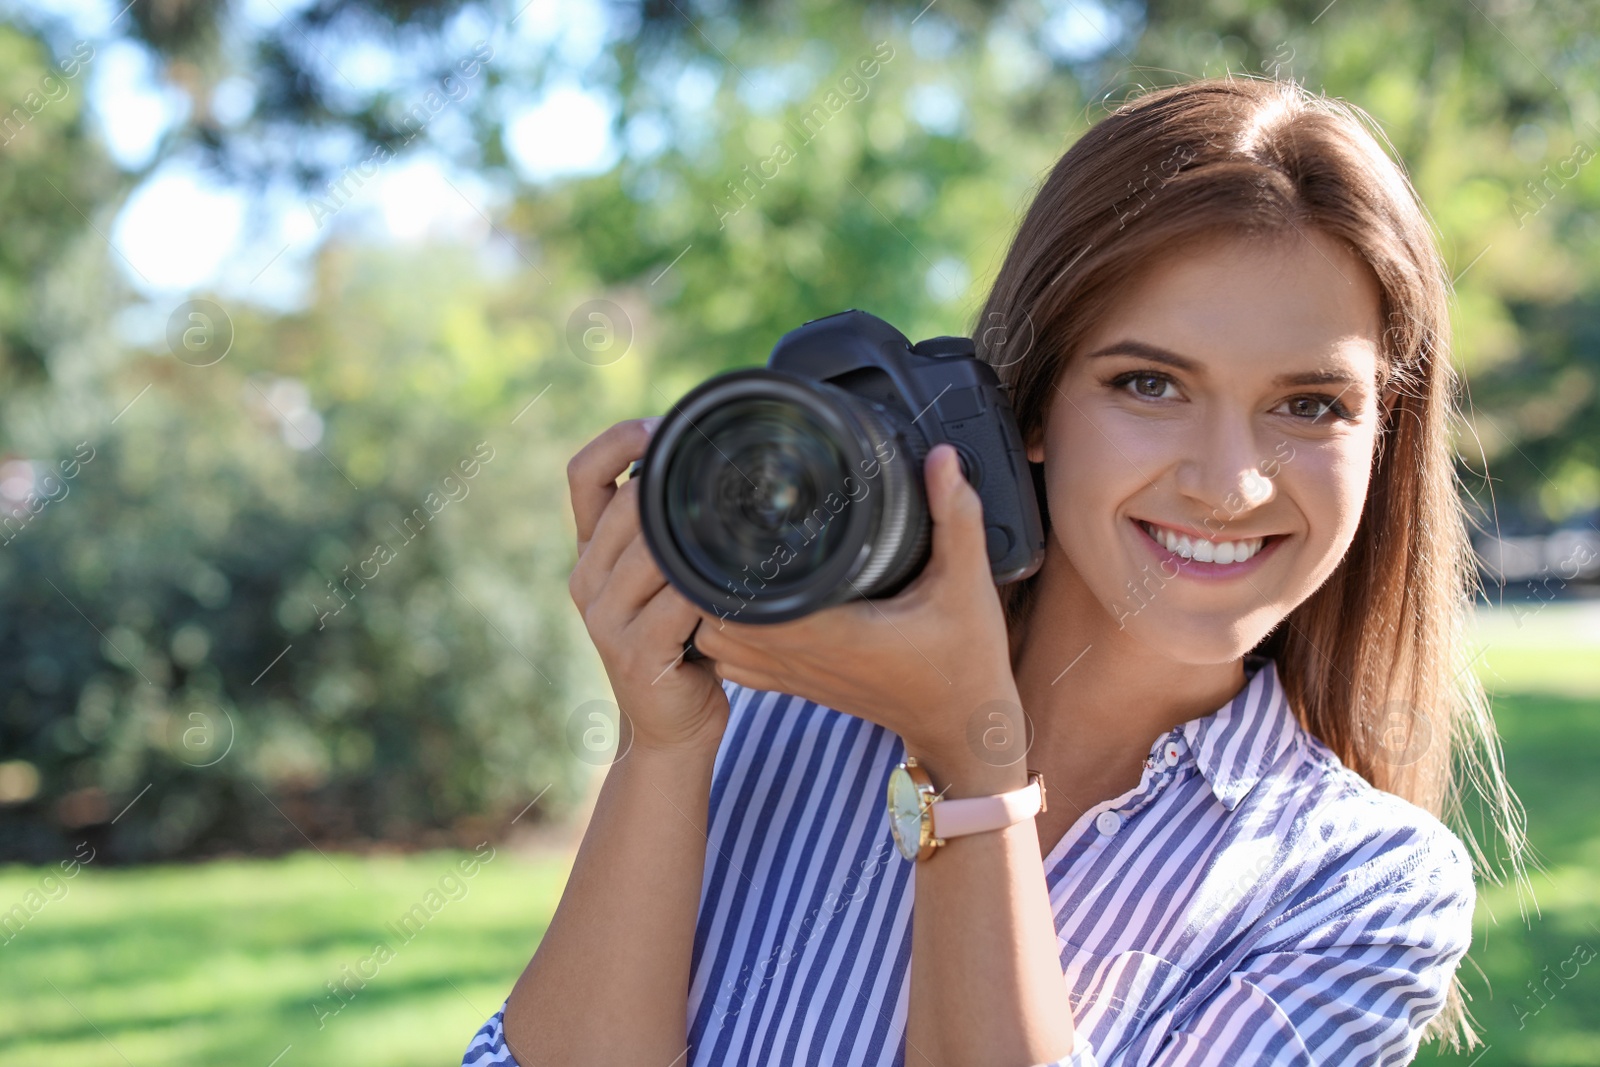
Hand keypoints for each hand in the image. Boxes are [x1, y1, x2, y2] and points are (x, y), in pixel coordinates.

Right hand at [567, 418, 729, 754]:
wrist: (671, 728)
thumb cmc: (681, 644)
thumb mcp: (665, 579)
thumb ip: (670, 530)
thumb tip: (713, 463)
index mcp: (590, 552)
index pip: (582, 473)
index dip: (621, 439)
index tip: (667, 427)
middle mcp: (586, 579)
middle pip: (627, 504)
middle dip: (678, 488)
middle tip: (732, 480)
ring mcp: (603, 618)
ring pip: (653, 549)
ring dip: (699, 541)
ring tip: (741, 538)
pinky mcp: (633, 653)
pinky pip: (676, 603)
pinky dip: (710, 592)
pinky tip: (738, 591)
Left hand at [690, 444, 1023, 783]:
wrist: (962, 726)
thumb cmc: (966, 659)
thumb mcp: (968, 584)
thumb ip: (956, 517)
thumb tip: (943, 457)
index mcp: (834, 632)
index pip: (746, 602)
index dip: (721, 564)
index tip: (720, 521)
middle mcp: (803, 657)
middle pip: (715, 616)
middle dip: (704, 575)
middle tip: (709, 524)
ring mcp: (795, 675)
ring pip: (716, 643)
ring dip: (707, 605)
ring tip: (715, 559)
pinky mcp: (797, 684)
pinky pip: (734, 663)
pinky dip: (722, 635)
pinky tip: (737, 604)